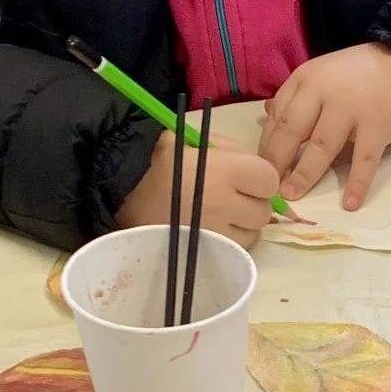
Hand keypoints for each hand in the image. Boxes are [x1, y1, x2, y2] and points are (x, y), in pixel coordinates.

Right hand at [115, 132, 282, 246]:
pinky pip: (231, 251)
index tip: (246, 178)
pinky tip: (210, 230)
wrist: (121, 185)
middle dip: (252, 203)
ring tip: (219, 214)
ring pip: (251, 235)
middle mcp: (223, 205)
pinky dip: (227, 242)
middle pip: (262, 212)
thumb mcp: (198, 139)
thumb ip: (233, 152)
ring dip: (242, 225)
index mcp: (224, 171)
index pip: (269, 181)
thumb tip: (260, 174)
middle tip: (232, 197)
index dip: (260, 179)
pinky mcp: (201, 252)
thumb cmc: (160, 157)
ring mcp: (213, 233)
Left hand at [260, 44, 390, 210]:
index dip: (267, 146)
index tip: (262, 170)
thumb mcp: (324, 78)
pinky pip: (364, 159)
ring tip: (293, 195)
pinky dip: (357, 183)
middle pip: (293, 130)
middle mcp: (325, 89)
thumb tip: (267, 119)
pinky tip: (350, 203)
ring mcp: (352, 106)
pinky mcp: (379, 124)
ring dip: (305, 174)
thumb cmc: (361, 78)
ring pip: (322, 146)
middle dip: (278, 162)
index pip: (279, 116)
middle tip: (268, 187)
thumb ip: (298, 98)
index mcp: (307, 79)